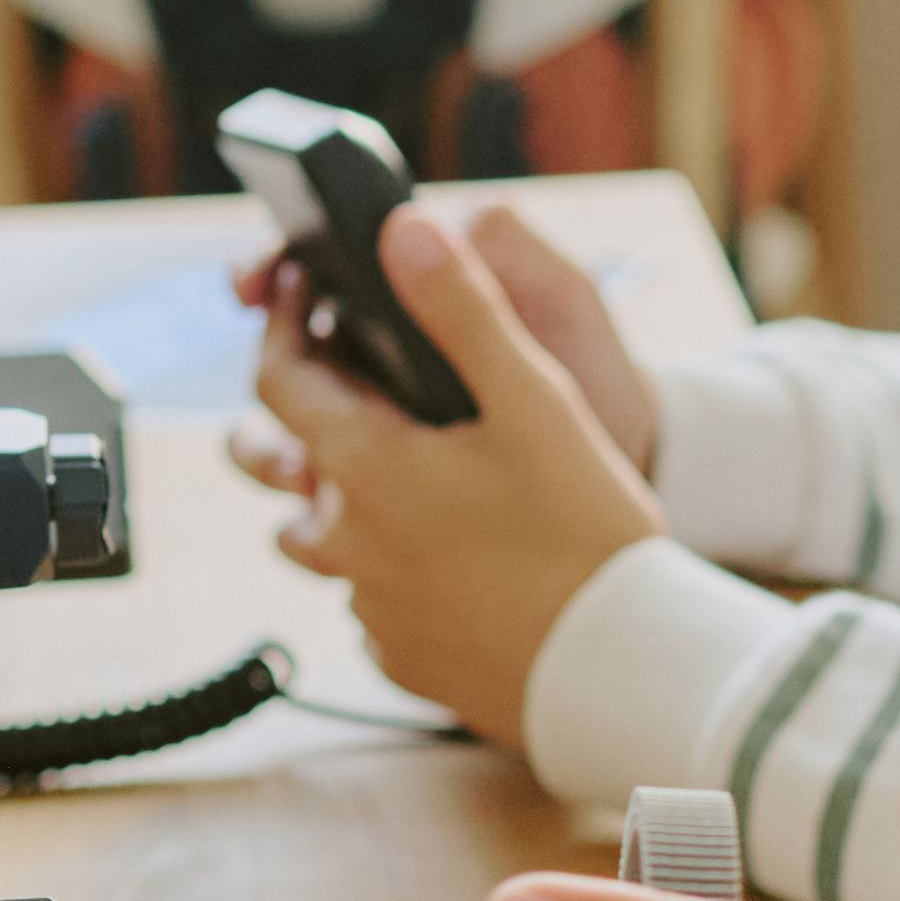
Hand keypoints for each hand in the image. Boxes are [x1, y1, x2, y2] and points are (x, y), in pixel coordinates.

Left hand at [234, 206, 674, 741]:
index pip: (278, 383)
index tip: (303, 298)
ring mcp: (374, 609)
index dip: (284, 329)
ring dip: (346, 511)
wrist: (621, 671)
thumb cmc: (585, 536)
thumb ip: (464, 309)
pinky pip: (374, 608)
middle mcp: (349, 544)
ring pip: (327, 548)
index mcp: (366, 467)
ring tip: (407, 491)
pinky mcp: (406, 660)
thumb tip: (403, 229)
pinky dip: (395, 578)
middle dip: (307, 429)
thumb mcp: (535, 401)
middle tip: (362, 401)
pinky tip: (453, 567)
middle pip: (286, 471)